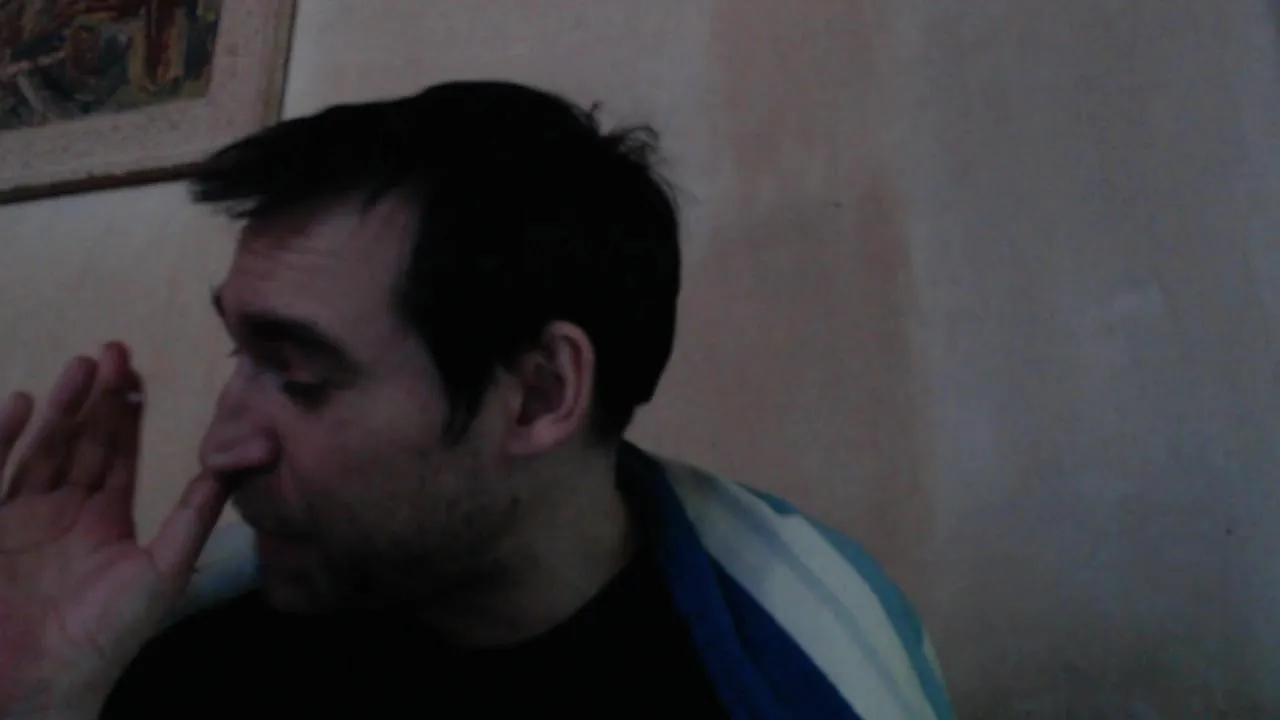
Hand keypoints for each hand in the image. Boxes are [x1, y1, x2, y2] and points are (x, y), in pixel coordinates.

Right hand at [0, 344, 229, 717]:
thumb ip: (194, 518)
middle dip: (97, 398)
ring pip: (41, 449)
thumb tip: (234, 468)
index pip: (117, 454)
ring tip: (81, 366)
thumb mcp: (162, 571)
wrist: (40, 686)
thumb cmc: (105, 637)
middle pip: (81, 442)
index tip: (137, 372)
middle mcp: (61, 512)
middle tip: (113, 352)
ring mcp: (19, 519)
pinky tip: (24, 402)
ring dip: (60, 408)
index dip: (127, 414)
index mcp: (104, 520)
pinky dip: (4, 439)